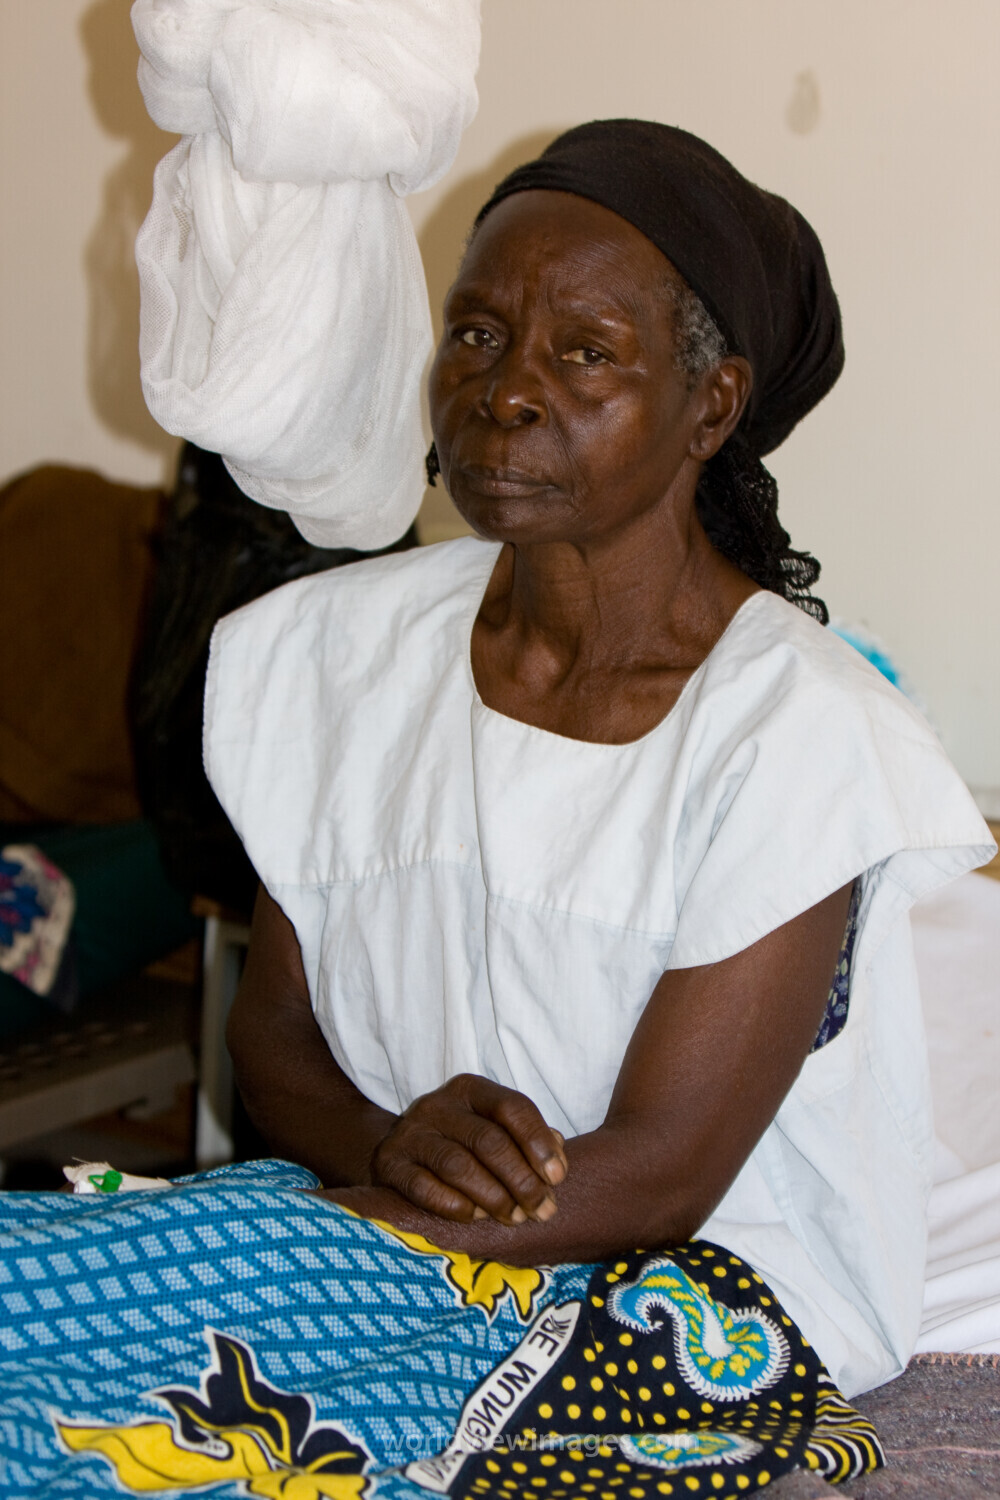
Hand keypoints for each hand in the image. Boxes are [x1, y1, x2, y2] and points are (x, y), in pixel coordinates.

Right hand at [370, 1074, 567, 1223]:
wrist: (399, 1152)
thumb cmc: (461, 1143)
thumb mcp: (493, 1128)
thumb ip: (528, 1139)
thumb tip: (558, 1159)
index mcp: (470, 1089)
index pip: (511, 1107)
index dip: (539, 1142)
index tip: (558, 1178)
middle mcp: (437, 1105)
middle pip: (489, 1141)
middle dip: (522, 1181)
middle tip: (543, 1210)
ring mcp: (411, 1133)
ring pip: (459, 1167)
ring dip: (495, 1198)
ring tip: (516, 1218)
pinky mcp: (390, 1164)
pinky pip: (426, 1189)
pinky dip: (456, 1207)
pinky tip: (477, 1218)